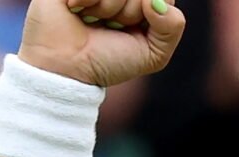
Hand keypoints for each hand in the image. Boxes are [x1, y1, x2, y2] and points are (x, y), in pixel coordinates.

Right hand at [17, 0, 185, 86]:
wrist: (67, 69)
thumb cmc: (109, 62)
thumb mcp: (153, 54)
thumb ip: (172, 27)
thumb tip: (156, 0)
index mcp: (143, 3)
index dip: (155, 10)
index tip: (136, 27)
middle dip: (131, 11)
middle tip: (114, 26)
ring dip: (109, 7)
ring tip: (93, 19)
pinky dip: (90, 0)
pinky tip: (76, 9)